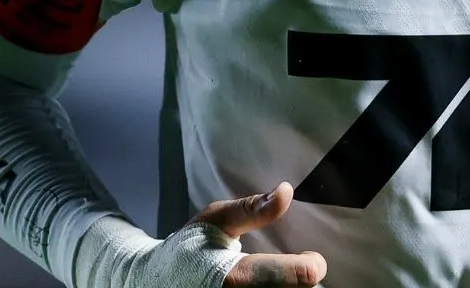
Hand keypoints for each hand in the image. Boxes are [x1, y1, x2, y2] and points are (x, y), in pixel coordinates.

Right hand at [189, 182, 328, 286]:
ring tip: (282, 278)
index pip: (299, 277)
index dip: (311, 266)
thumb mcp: (217, 219)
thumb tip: (286, 191)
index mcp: (237, 277)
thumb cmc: (190, 246)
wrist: (157, 280)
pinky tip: (273, 283)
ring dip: (291, 287)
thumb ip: (253, 209)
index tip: (309, 257)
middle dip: (301, 280)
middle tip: (293, 269)